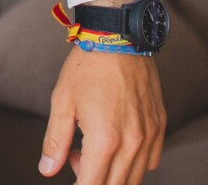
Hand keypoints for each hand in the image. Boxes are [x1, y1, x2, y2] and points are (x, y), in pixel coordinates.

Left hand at [40, 46, 164, 183]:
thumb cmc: (86, 67)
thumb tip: (47, 169)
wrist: (118, 37)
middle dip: (92, 181)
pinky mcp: (159, 127)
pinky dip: (133, 164)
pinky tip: (116, 145)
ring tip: (92, 149)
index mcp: (104, 140)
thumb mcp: (62, 102)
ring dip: (112, 175)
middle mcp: (132, 143)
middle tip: (75, 158)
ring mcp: (149, 136)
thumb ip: (55, 141)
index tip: (71, 183)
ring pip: (135, 178)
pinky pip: (151, 162)